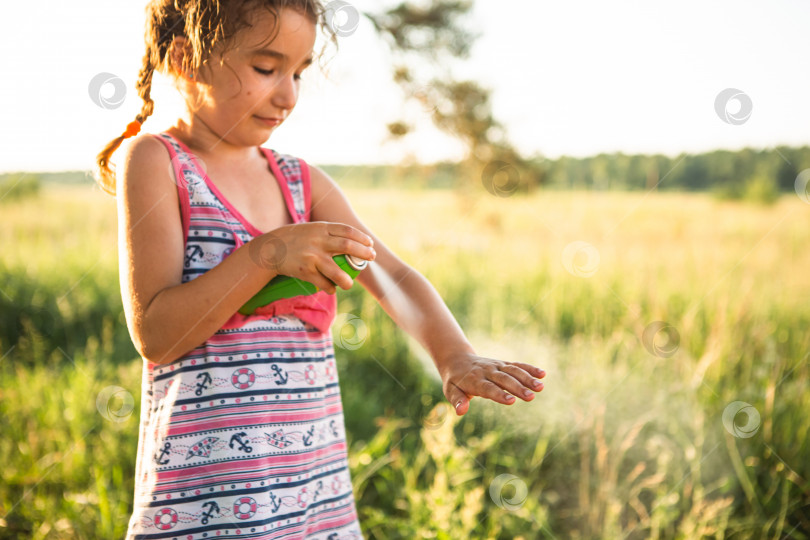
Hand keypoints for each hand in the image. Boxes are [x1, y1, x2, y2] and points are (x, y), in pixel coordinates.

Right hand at [250, 222, 375, 293]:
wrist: (269, 249)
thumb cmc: (294, 239)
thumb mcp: (311, 229)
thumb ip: (327, 233)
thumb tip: (350, 242)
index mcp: (321, 228)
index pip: (347, 231)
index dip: (362, 238)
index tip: (370, 244)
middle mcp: (318, 241)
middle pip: (347, 247)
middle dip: (363, 253)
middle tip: (371, 258)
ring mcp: (311, 256)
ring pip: (337, 271)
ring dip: (347, 280)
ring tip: (350, 283)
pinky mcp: (305, 271)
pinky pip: (323, 283)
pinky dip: (330, 288)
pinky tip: (332, 289)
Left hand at [437, 352, 545, 415]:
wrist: (457, 359)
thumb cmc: (454, 381)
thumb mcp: (450, 391)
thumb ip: (457, 400)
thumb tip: (460, 412)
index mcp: (474, 380)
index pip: (488, 388)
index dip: (499, 394)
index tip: (512, 401)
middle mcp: (487, 371)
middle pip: (504, 379)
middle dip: (517, 388)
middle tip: (531, 397)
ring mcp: (496, 366)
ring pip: (513, 371)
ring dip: (527, 378)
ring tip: (540, 387)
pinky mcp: (503, 364)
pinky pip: (517, 365)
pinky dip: (529, 368)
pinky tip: (542, 374)